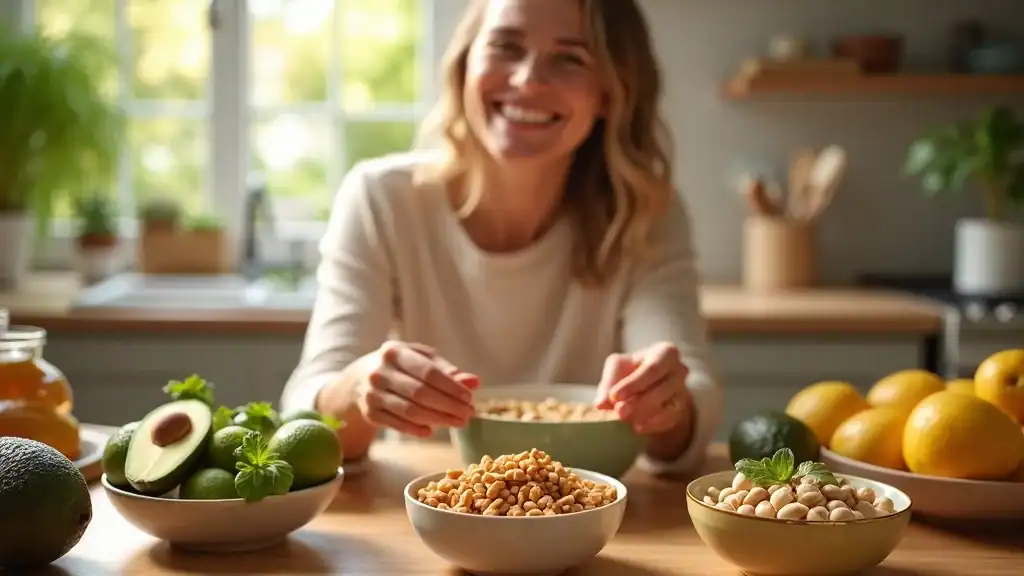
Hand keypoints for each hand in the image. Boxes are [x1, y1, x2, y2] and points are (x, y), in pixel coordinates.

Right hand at [356, 341, 479, 436]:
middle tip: (468, 414)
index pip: (429, 372)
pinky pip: (397, 424)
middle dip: (448, 406)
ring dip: (438, 419)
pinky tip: (431, 430)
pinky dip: (415, 429)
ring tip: (457, 422)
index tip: (469, 398)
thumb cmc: (400, 367)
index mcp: (395, 352)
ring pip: (410, 411)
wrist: (359, 379)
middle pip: (420, 393)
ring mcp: (372, 393)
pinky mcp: (369, 413)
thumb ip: (447, 371)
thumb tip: (475, 382)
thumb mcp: (421, 360)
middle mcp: (380, 372)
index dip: (451, 387)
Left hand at [595, 342, 691, 434]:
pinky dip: (653, 424)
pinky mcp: (681, 410)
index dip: (634, 384)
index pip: (653, 368)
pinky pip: (670, 419)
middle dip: (639, 402)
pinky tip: (637, 428)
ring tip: (624, 420)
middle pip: (662, 388)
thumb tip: (601, 404)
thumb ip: (609, 384)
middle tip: (619, 412)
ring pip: (668, 405)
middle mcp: (679, 370)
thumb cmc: (631, 370)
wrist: (648, 385)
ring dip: (644, 414)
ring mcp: (683, 391)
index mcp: (665, 352)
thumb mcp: (617, 369)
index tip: (615, 396)